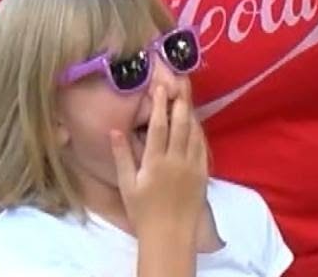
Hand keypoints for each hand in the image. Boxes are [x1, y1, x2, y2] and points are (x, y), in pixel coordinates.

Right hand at [110, 86, 207, 240]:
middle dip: (180, 101)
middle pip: (180, 124)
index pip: (158, 126)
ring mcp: (192, 165)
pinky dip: (199, 131)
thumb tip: (114, 131)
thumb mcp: (127, 184)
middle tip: (179, 83)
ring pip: (194, 132)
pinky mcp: (203, 172)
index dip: (159, 104)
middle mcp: (176, 160)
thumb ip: (122, 156)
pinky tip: (195, 122)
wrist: (170, 233)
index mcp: (155, 162)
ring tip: (187, 96)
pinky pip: (202, 146)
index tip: (160, 87)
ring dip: (191, 113)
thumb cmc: (143, 211)